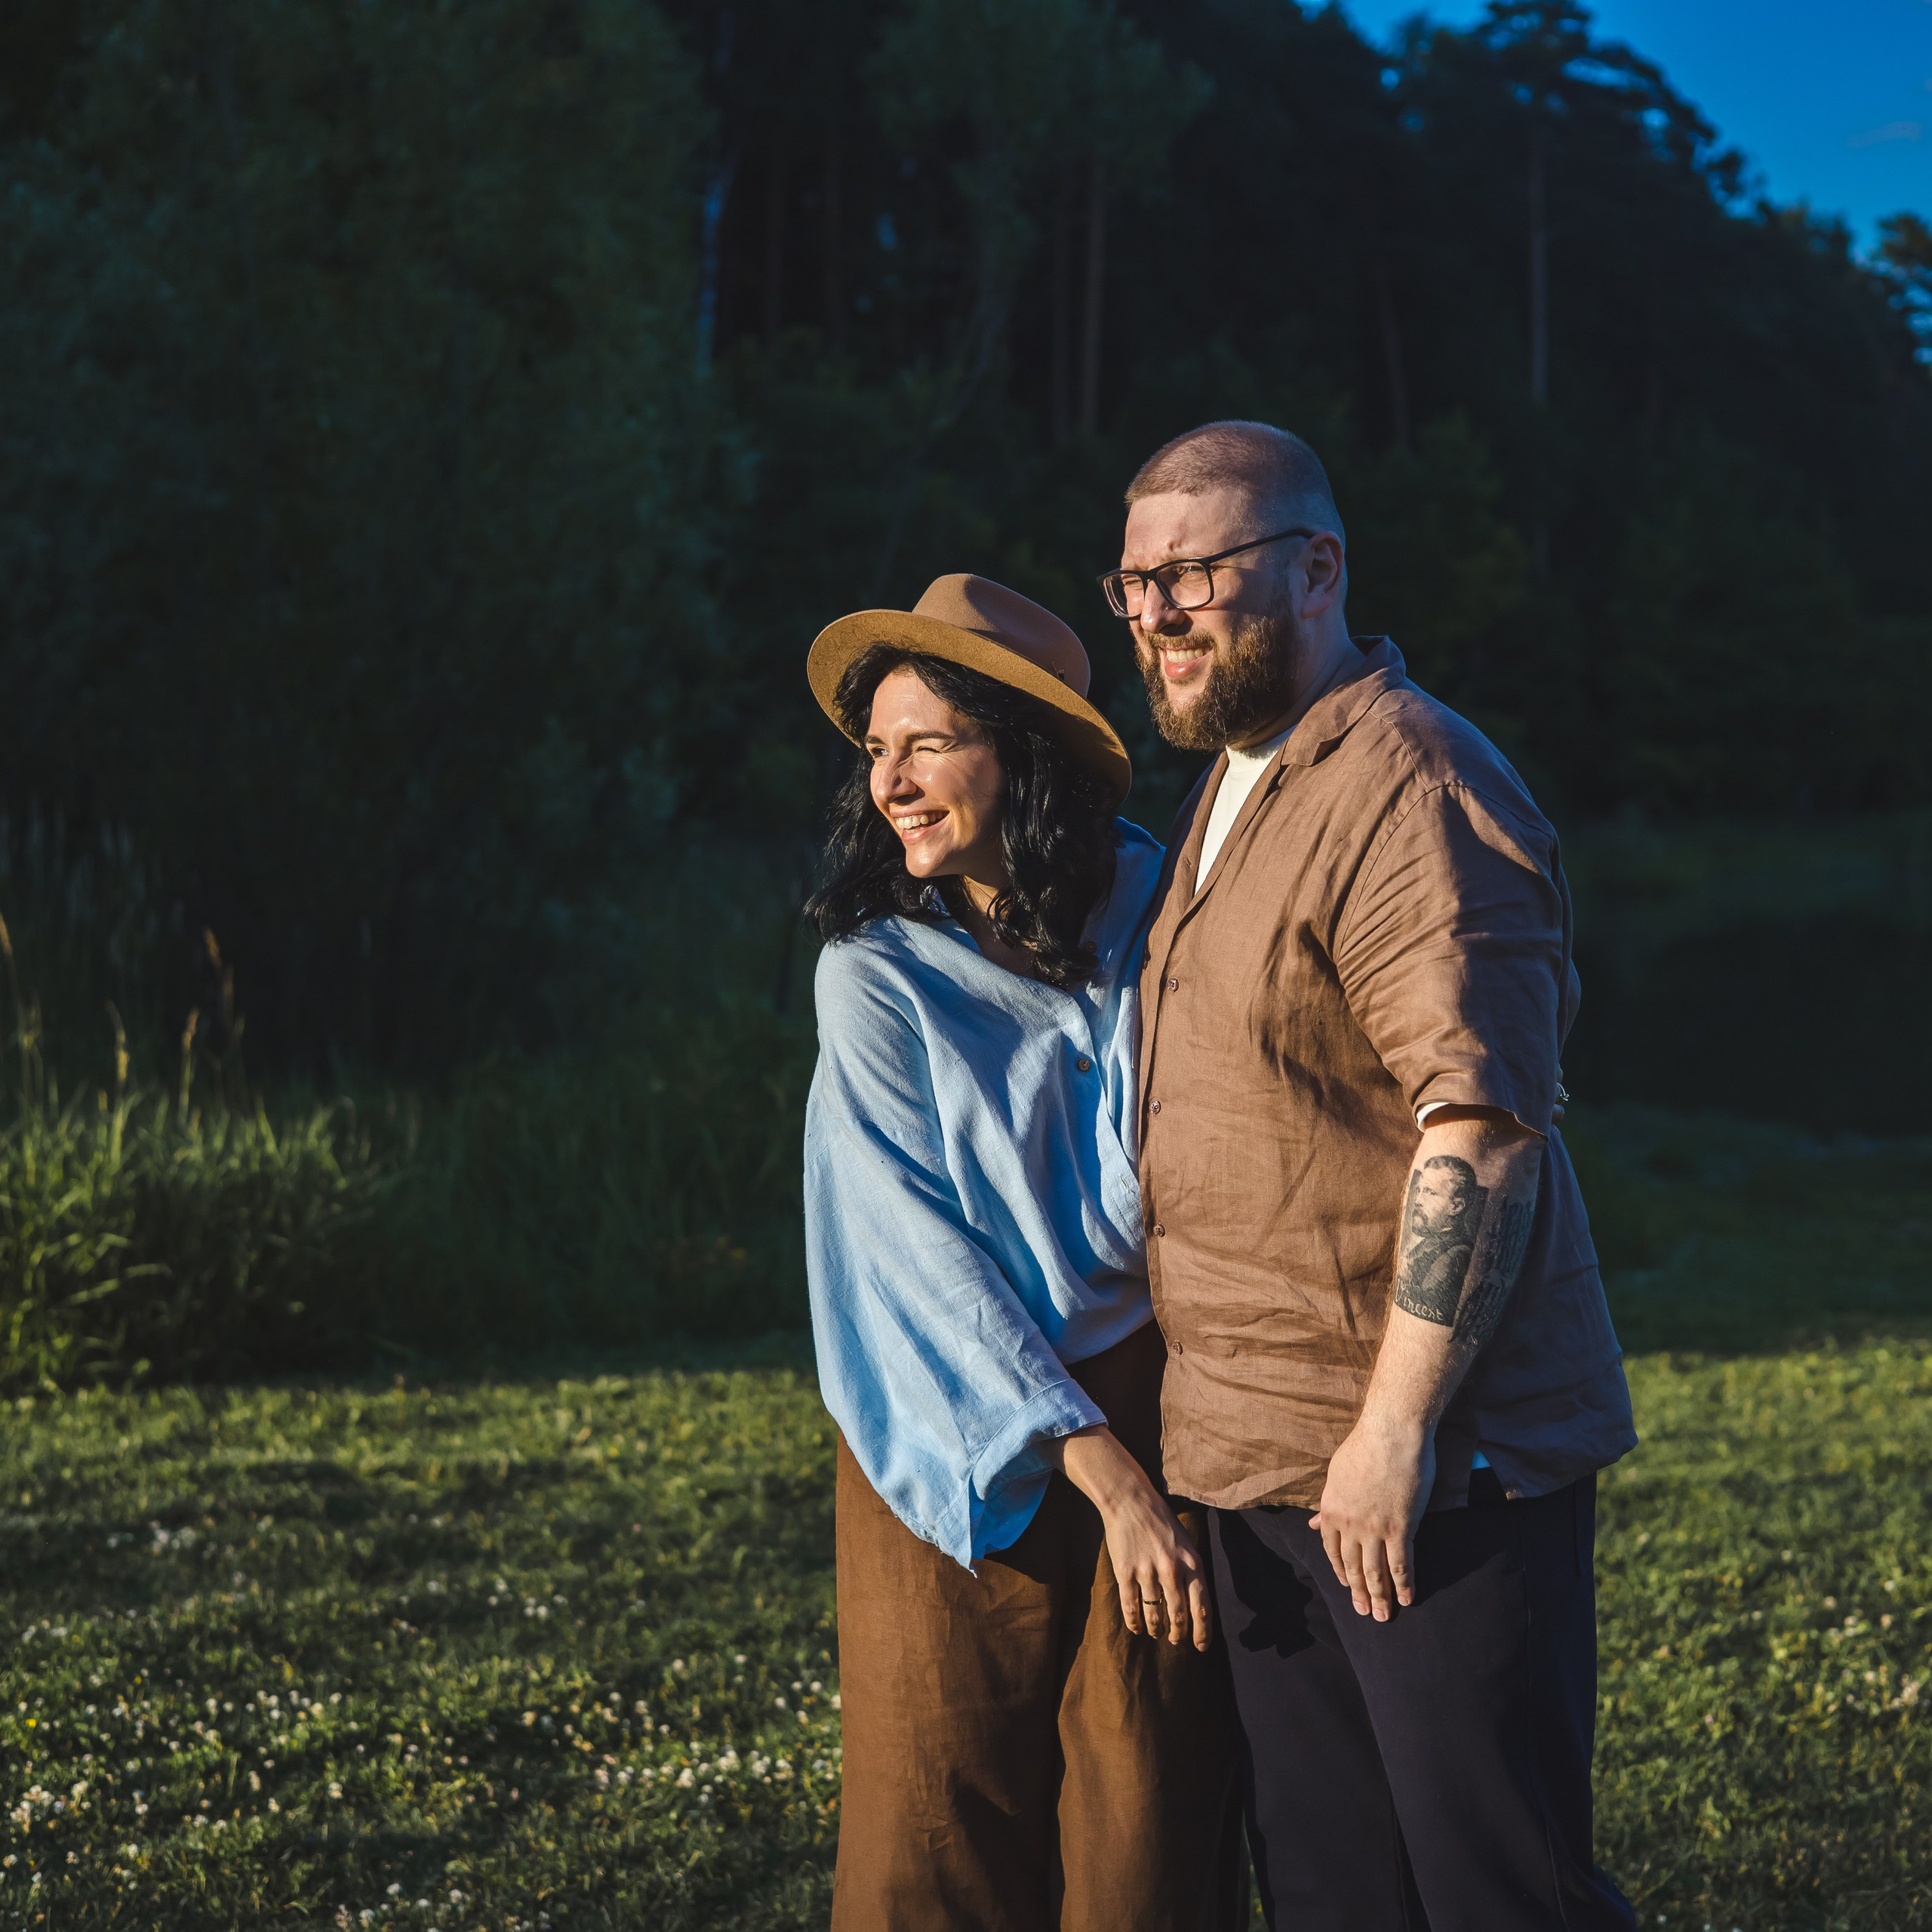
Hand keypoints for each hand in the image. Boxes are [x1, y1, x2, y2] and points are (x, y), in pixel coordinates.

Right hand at [1054, 1427, 1212, 1650]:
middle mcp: (1172, 1569)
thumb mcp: (1186, 1544)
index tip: (1201, 1647)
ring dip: (1156, 1629)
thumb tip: (1195, 1606)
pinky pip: (1131, 1606)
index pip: (1202, 1607)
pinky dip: (1134, 1622)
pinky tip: (1136, 1628)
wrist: (1130, 1501)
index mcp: (1192, 1563)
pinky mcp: (1126, 1571)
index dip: (1203, 1631)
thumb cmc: (1161, 1522)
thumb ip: (1191, 1572)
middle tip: (1175, 1640)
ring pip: (1155, 1614)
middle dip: (1178, 1633)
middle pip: (1179, 1615)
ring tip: (1156, 1633)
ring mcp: (1147, 1571)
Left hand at [1308, 1408, 1433, 1621]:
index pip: (1332, 1550)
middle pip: (1352, 1566)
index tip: (1346, 1585)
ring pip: (1375, 1572)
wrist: (1391, 1432)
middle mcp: (1349, 1525)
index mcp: (1331, 1510)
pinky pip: (1402, 1564)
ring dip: (1379, 1596)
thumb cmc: (1364, 1447)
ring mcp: (1375, 1529)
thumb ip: (1327, 1503)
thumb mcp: (1336, 1475)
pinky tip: (1407, 1599)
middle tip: (1364, 1613)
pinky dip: (1404, 1585)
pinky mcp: (1401, 1528)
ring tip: (1383, 1616)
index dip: (1340, 1571)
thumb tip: (1315, 1524)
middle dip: (1358, 1592)